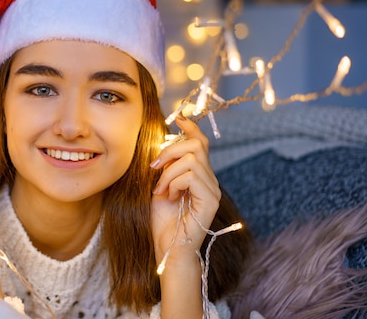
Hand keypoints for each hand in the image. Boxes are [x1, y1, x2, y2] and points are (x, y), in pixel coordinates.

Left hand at [150, 116, 220, 266]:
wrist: (167, 247)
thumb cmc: (161, 220)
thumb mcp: (159, 185)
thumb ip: (165, 167)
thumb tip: (163, 146)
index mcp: (199, 174)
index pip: (201, 142)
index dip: (190, 128)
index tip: (178, 118)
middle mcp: (210, 180)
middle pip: (196, 145)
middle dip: (170, 150)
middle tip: (154, 168)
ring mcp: (212, 189)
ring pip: (190, 159)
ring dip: (168, 173)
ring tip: (161, 190)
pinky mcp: (210, 200)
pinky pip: (190, 175)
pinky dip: (173, 182)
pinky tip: (168, 196)